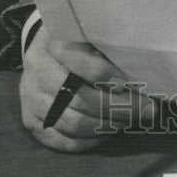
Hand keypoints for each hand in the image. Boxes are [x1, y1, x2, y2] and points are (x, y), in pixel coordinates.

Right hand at [20, 22, 155, 152]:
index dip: (104, 74)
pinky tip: (109, 131)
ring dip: (107, 124)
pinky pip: (63, 141)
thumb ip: (106, 50)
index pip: (78, 62)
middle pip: (79, 99)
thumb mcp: (87, 35)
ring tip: (130, 119)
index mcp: (51, 44)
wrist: (42, 53)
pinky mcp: (32, 122)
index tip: (127, 83)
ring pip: (72, 123)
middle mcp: (37, 73)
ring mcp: (31, 100)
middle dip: (116, 107)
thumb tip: (138, 73)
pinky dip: (89, 140)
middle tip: (144, 109)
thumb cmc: (74, 43)